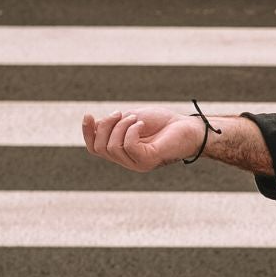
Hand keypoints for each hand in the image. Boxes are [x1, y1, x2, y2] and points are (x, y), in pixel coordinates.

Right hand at [81, 108, 202, 170]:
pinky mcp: (148, 160)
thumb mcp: (130, 119)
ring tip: (136, 118)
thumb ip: (112, 124)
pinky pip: (128, 145)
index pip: (94, 148)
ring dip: (121, 126)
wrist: (188, 127)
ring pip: (112, 147)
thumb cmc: (162, 122)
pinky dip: (131, 130)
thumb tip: (92, 124)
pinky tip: (142, 124)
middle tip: (122, 113)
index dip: (87, 132)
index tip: (88, 114)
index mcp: (122, 151)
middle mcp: (128, 161)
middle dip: (106, 125)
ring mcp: (138, 163)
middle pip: (99, 147)